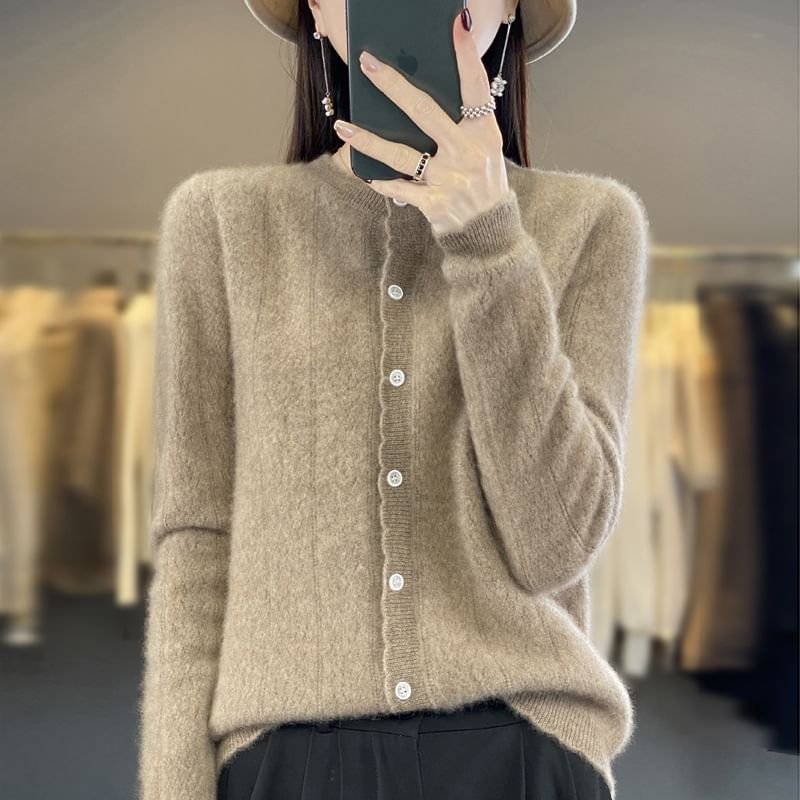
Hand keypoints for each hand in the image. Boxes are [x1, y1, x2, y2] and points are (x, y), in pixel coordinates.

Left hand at [333, 11, 510, 236]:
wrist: (489, 233)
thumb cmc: (482, 185)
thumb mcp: (486, 151)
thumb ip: (464, 125)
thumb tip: (421, 100)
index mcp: (484, 135)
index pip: (475, 88)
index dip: (466, 57)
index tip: (455, 25)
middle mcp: (468, 153)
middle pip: (425, 112)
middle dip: (393, 85)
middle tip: (368, 65)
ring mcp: (450, 180)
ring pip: (401, 154)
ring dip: (369, 140)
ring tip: (343, 127)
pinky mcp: (435, 204)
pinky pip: (400, 189)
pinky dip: (381, 181)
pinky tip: (363, 172)